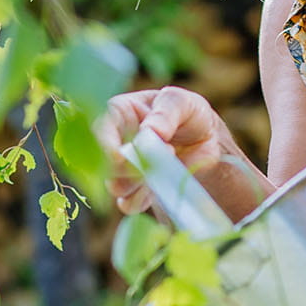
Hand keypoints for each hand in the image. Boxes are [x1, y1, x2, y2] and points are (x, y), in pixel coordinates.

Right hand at [94, 86, 236, 215]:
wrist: (206, 140)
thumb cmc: (188, 113)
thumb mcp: (182, 102)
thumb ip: (166, 113)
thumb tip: (150, 131)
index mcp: (118, 113)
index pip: (99, 129)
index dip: (104, 144)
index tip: (119, 157)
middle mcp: (114, 142)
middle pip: (104, 163)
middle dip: (130, 166)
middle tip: (168, 150)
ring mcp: (122, 169)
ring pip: (115, 186)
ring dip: (141, 181)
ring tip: (169, 161)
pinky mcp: (134, 190)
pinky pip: (128, 204)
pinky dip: (143, 199)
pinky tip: (162, 183)